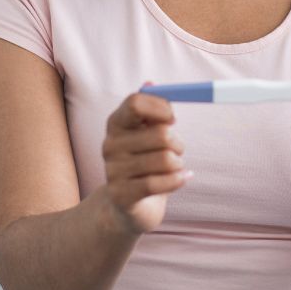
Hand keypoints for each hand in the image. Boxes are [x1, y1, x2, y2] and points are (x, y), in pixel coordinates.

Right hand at [100, 80, 190, 235]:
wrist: (127, 205)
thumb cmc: (144, 162)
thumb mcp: (147, 134)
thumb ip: (151, 110)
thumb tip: (151, 84)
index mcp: (116, 123)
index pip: (135, 102)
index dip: (162, 108)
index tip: (173, 119)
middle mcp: (110, 145)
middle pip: (160, 134)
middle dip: (178, 143)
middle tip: (177, 150)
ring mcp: (113, 170)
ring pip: (165, 160)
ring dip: (178, 164)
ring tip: (174, 168)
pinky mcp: (121, 194)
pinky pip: (159, 183)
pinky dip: (177, 181)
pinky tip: (180, 180)